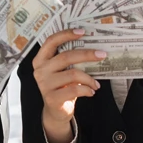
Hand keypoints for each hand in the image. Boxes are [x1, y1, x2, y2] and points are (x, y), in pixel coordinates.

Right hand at [31, 28, 102, 142]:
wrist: (55, 110)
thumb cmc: (61, 86)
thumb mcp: (62, 71)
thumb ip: (68, 60)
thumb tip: (91, 47)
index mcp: (41, 59)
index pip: (51, 41)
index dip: (66, 34)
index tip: (82, 31)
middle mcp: (40, 70)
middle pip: (66, 57)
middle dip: (87, 54)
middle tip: (102, 54)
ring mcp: (44, 84)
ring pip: (73, 74)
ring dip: (89, 78)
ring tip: (96, 83)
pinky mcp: (52, 98)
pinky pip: (75, 89)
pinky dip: (87, 90)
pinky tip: (91, 91)